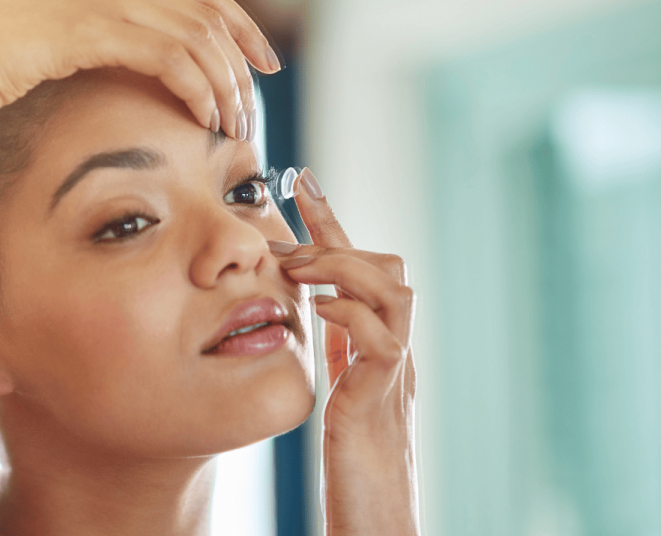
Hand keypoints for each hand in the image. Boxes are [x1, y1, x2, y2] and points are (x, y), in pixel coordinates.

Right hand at [0, 0, 279, 139]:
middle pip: (209, 10)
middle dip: (244, 57)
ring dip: (224, 85)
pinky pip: (172, 59)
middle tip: (257, 98)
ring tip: (233, 124)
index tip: (262, 59)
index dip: (240, 23)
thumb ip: (101, 30)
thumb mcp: (60, 32)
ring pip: (197, 37)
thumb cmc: (0, 55)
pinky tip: (203, 120)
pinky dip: (197, 91)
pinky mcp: (95, 28)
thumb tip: (137, 56)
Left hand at [268, 167, 418, 534]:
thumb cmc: (354, 458)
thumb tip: (313, 308)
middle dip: (336, 239)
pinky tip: (318, 312)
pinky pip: (382, 339)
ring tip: (297, 270)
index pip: (357, 268)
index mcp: (376, 342)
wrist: (377, 513)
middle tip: (285, 237)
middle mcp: (393, 348)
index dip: (330, 221)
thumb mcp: (342, 387)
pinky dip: (350, 314)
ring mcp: (394, 371)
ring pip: (395, 290)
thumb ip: (338, 348)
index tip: (298, 179)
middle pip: (390, 267)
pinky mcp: (382, 398)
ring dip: (342, 269)